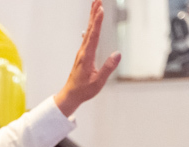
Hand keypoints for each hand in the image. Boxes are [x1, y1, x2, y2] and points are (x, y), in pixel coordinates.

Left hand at [53, 0, 121, 116]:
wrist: (71, 95)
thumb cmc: (84, 90)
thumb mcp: (98, 82)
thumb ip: (108, 68)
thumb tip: (118, 54)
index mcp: (87, 56)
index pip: (93, 36)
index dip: (97, 22)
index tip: (100, 10)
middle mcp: (83, 51)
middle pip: (90, 29)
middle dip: (94, 14)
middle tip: (98, 0)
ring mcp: (82, 52)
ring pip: (88, 31)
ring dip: (92, 17)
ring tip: (96, 5)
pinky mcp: (83, 54)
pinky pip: (88, 36)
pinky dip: (92, 26)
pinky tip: (92, 23)